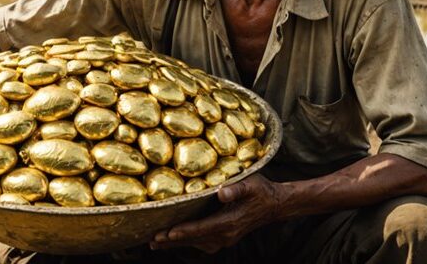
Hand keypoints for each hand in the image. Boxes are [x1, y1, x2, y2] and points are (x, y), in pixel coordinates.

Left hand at [150, 174, 280, 253]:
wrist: (275, 204)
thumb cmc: (261, 190)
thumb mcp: (251, 184)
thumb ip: (236, 189)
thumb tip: (221, 192)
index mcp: (230, 222)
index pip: (202, 228)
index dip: (184, 230)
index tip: (167, 232)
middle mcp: (226, 234)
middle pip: (195, 239)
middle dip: (172, 240)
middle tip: (152, 240)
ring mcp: (225, 238)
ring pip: (196, 243)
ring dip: (176, 243)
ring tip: (156, 242)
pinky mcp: (224, 237)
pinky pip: (202, 243)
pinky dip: (187, 242)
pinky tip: (175, 239)